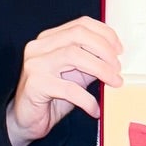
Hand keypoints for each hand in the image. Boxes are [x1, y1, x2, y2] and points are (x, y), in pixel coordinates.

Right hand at [6, 16, 121, 145]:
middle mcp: (39, 47)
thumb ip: (91, 62)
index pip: (81, 24)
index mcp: (49, 39)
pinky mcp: (35, 84)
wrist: (26, 120)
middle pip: (78, 34)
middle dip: (104, 50)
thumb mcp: (75, 75)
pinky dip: (87, 99)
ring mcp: (35, 64)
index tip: (119, 50)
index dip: (105, 34)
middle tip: (117, 68)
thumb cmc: (51, 97)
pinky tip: (95, 109)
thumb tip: (115, 58)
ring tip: (113, 82)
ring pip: (74, 55)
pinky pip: (68, 88)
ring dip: (100, 69)